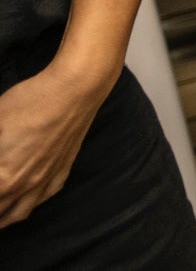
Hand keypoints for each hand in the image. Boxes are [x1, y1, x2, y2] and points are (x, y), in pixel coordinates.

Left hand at [0, 63, 108, 227]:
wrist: (76, 90)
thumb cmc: (32, 101)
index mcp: (4, 176)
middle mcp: (25, 185)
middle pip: (0, 211)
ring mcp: (46, 179)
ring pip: (19, 212)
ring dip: (3, 219)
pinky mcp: (63, 169)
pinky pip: (44, 197)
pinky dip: (29, 205)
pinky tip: (25, 199)